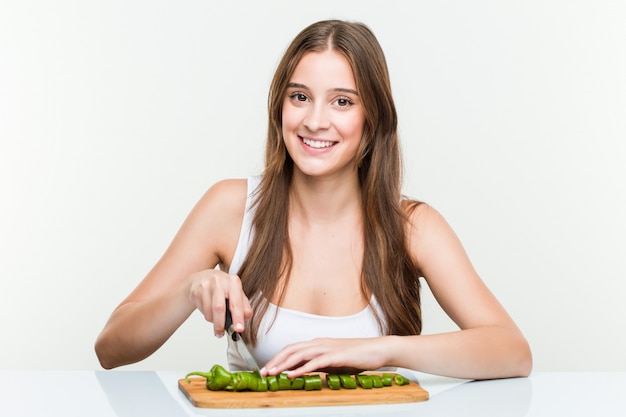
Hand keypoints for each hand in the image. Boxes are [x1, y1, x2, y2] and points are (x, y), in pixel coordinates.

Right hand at [187, 269, 252, 337]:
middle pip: (219, 308)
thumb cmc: (223, 287)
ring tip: (216, 318)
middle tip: (221, 333)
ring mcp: (205, 285)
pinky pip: (201, 310)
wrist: (202, 277)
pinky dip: (206, 315)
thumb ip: (244, 305)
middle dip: (220, 324)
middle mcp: (219, 281)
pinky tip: (208, 308)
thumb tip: (246, 317)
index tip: (239, 329)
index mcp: (233, 282)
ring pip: (209, 312)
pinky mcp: (195, 291)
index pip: (236, 303)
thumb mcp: (236, 292)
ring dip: (213, 320)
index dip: (238, 318)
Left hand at [262, 337, 390, 377]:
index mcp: (319, 343)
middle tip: (263, 373)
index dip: (278, 358)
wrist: (378, 349)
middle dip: (275, 360)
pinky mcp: (336, 356)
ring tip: (273, 373)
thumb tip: (306, 372)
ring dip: (284, 364)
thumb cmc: (358, 356)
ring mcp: (328, 348)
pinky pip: (315, 362)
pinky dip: (302, 368)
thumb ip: (320, 364)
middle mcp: (320, 343)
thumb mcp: (334, 361)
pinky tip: (292, 375)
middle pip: (291, 349)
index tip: (267, 368)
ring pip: (300, 354)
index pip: (293, 349)